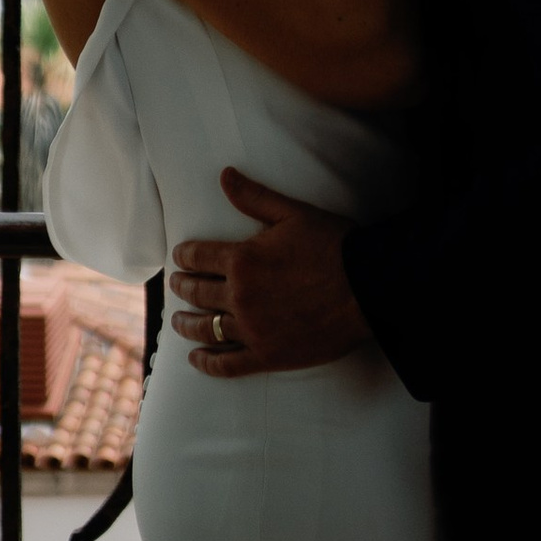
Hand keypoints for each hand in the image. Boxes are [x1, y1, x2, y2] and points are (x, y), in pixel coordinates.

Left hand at [169, 168, 371, 375]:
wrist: (364, 287)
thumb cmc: (331, 244)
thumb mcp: (291, 213)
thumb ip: (254, 196)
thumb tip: (225, 175)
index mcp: (243, 260)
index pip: (199, 257)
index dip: (185, 256)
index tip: (179, 257)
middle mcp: (240, 297)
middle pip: (198, 293)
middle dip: (183, 287)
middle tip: (175, 285)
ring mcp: (252, 330)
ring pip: (206, 329)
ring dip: (187, 324)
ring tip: (177, 321)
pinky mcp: (267, 356)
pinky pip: (227, 365)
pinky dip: (208, 363)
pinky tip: (197, 359)